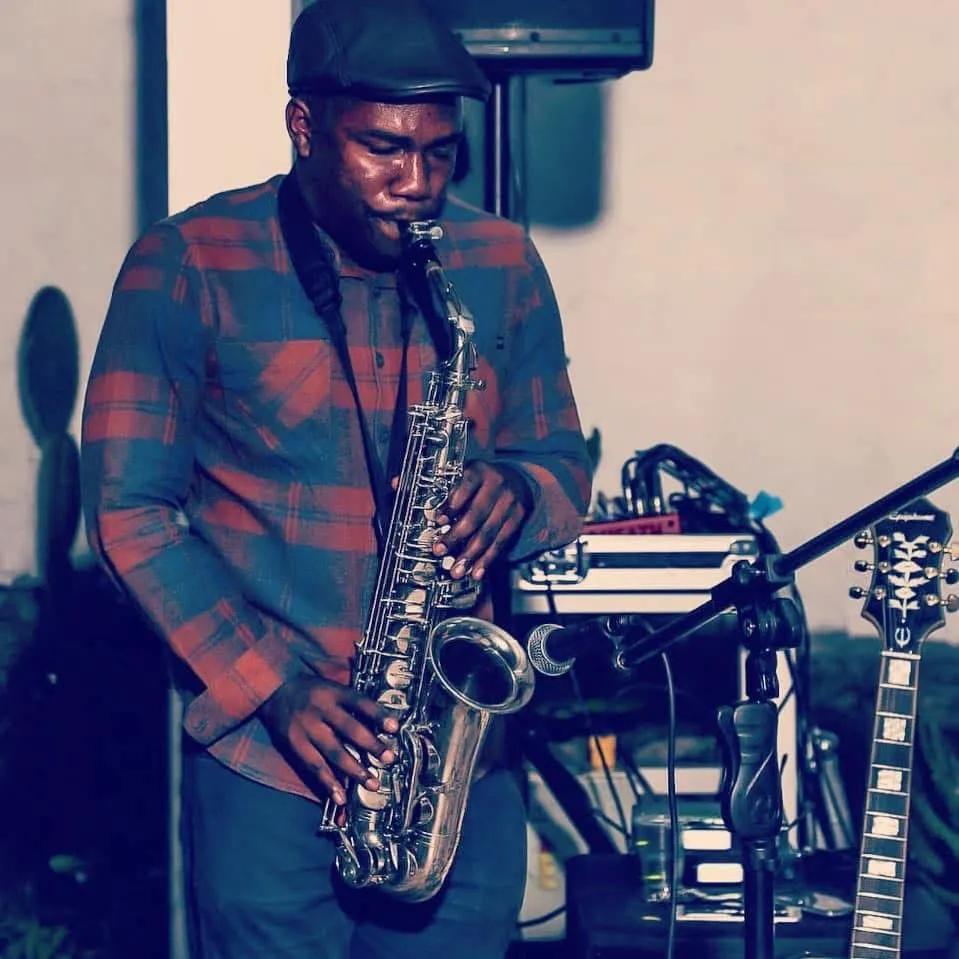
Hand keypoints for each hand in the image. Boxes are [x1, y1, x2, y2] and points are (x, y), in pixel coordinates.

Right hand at [259, 675, 398, 803]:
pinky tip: (340, 797)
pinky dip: (328, 783)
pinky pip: (314, 766)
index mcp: (333, 692)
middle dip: (371, 745)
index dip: (379, 715)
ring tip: (371, 783)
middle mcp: (321, 709)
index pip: (360, 702)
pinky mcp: (295, 745)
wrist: (273, 690)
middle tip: (389, 758)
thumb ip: (352, 704)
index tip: (395, 727)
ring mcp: (307, 728)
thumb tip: (380, 724)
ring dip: (355, 770)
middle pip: (350, 728)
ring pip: (334, 752)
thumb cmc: (311, 691)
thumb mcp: (332, 687)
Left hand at [432, 461, 532, 580]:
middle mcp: (498, 485)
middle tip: (440, 550)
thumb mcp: (466, 475)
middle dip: (456, 536)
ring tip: (457, 569)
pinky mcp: (518, 518)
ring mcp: (510, 503)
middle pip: (476, 514)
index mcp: (480, 471)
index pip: (466, 486)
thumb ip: (448, 491)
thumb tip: (420, 505)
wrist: (517, 479)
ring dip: (471, 555)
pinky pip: (502, 542)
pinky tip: (477, 570)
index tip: (438, 519)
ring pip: (489, 533)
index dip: (452, 504)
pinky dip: (488, 559)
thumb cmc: (483, 480)